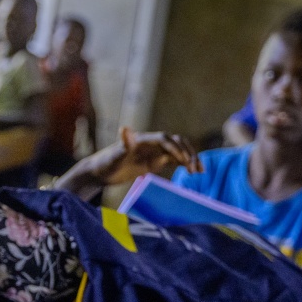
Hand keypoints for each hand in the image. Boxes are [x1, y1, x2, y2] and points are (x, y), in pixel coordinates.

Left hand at [84, 127, 201, 184]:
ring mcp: (155, 152)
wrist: (102, 172)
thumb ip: (122, 144)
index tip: (182, 160)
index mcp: (144, 139)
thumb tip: (125, 129)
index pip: (164, 139)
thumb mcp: (114, 156)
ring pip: (179, 151)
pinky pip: (175, 160)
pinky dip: (186, 164)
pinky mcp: (156, 161)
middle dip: (187, 153)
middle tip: (194, 168)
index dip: (175, 147)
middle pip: (176, 142)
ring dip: (190, 158)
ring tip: (199, 171)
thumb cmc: (106, 163)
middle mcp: (152, 143)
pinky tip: (194, 172)